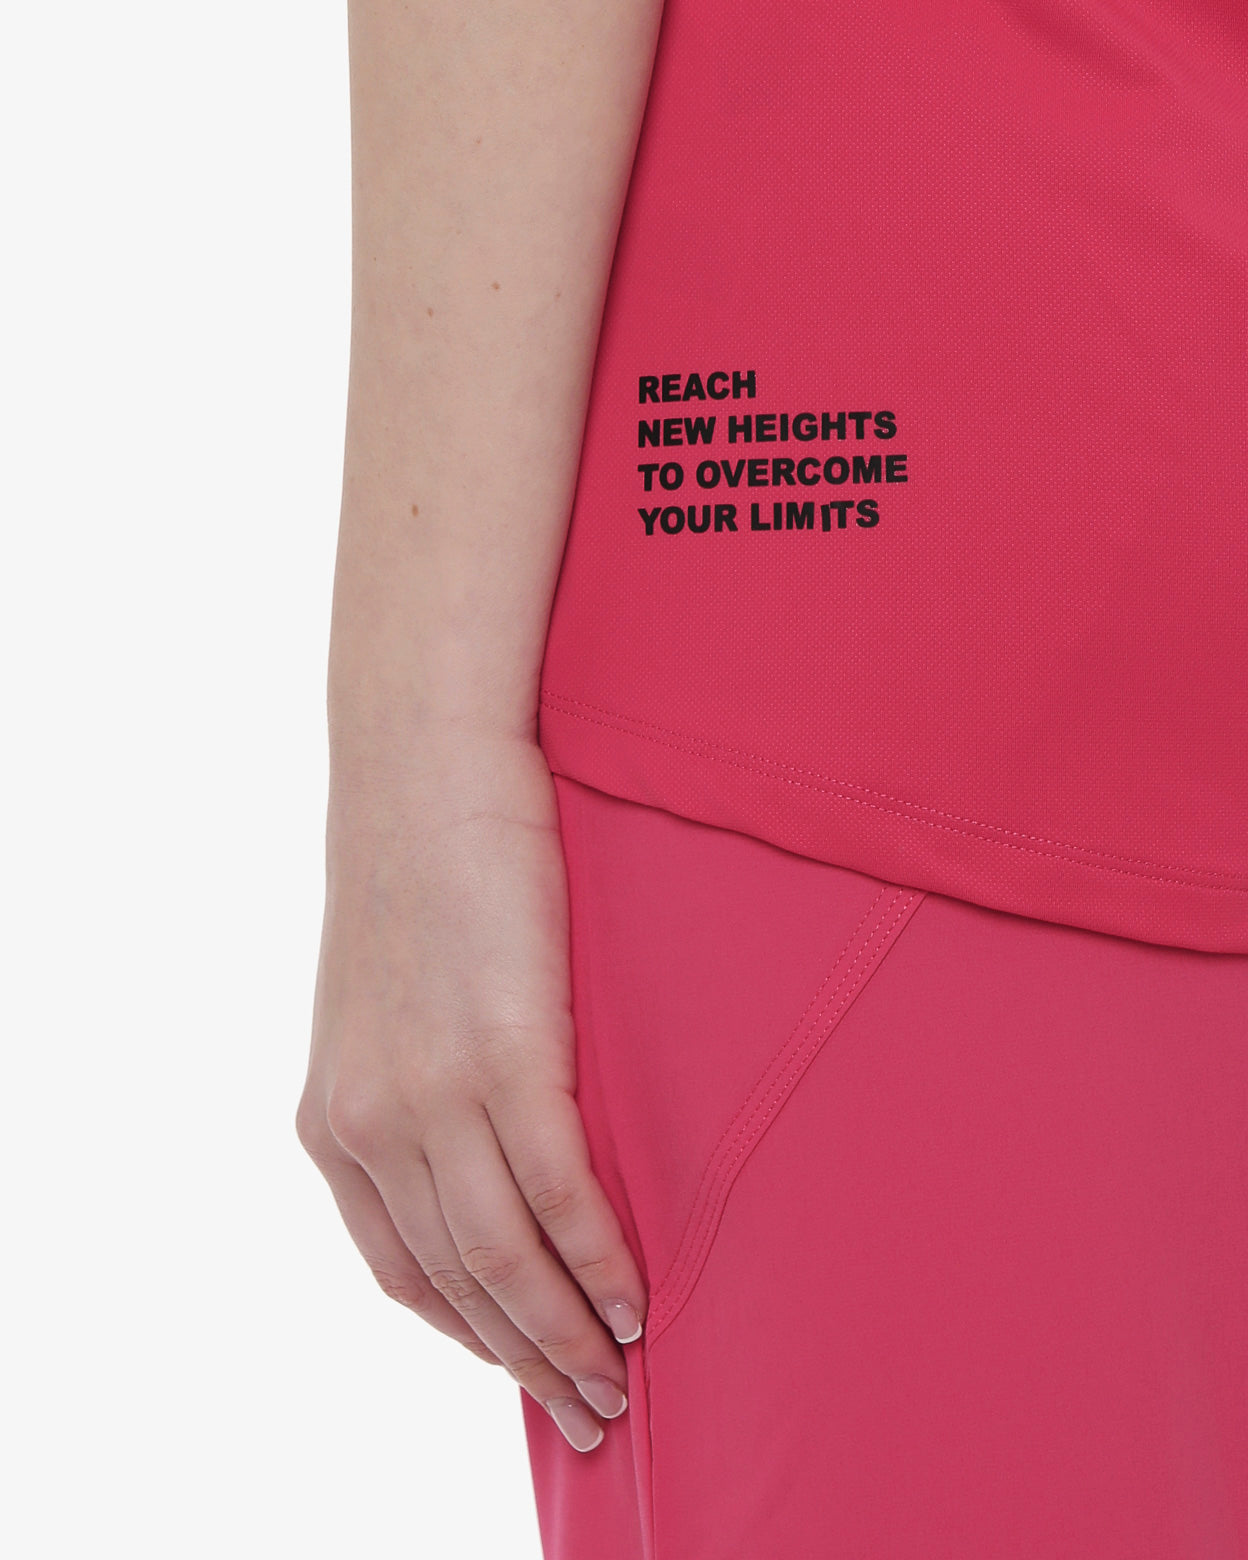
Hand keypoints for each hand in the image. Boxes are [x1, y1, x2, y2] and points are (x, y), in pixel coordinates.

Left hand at [296, 731, 646, 1451]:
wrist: (426, 764)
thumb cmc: (425, 872)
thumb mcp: (389, 1001)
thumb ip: (417, 1089)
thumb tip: (484, 1154)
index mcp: (332, 1120)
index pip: (400, 1270)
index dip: (468, 1336)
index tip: (524, 1367)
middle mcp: (368, 1124)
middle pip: (455, 1284)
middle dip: (525, 1363)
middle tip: (590, 1415)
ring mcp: (431, 1093)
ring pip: (505, 1257)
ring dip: (567, 1335)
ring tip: (622, 1382)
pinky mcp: (503, 1054)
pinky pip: (559, 1193)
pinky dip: (599, 1260)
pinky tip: (636, 1298)